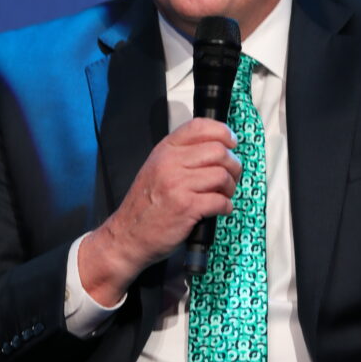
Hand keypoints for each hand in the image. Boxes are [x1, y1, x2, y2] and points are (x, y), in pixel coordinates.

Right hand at [78, 118, 240, 304]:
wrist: (128, 235)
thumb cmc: (146, 205)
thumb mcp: (157, 169)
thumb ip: (182, 156)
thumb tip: (218, 149)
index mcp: (165, 150)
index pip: (200, 126)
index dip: (223, 132)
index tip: (231, 143)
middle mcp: (170, 163)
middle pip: (219, 151)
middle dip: (233, 166)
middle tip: (229, 178)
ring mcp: (177, 184)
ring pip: (222, 175)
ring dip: (229, 188)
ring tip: (222, 195)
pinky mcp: (186, 207)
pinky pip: (220, 201)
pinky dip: (225, 207)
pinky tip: (218, 209)